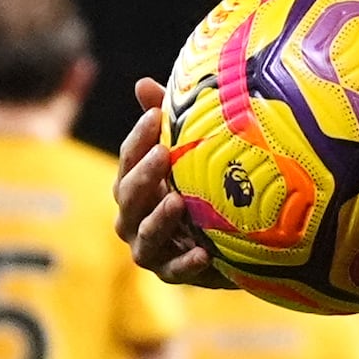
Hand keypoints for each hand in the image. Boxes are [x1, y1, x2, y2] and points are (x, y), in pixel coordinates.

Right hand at [114, 73, 224, 284]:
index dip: (138, 138)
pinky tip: (203, 253)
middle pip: (128, 197)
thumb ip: (170, 122)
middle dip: (143, 175)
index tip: (156, 117)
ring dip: (158, 219)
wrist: (231, 241)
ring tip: (177, 201)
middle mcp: (134, 217)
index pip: (128, 159)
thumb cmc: (201, 187)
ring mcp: (150, 248)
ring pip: (145, 236)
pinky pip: (175, 271)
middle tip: (163, 154)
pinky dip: (185, 264)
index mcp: (135, 185)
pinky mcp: (172, 273)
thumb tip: (141, 84)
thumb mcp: (191, 153)